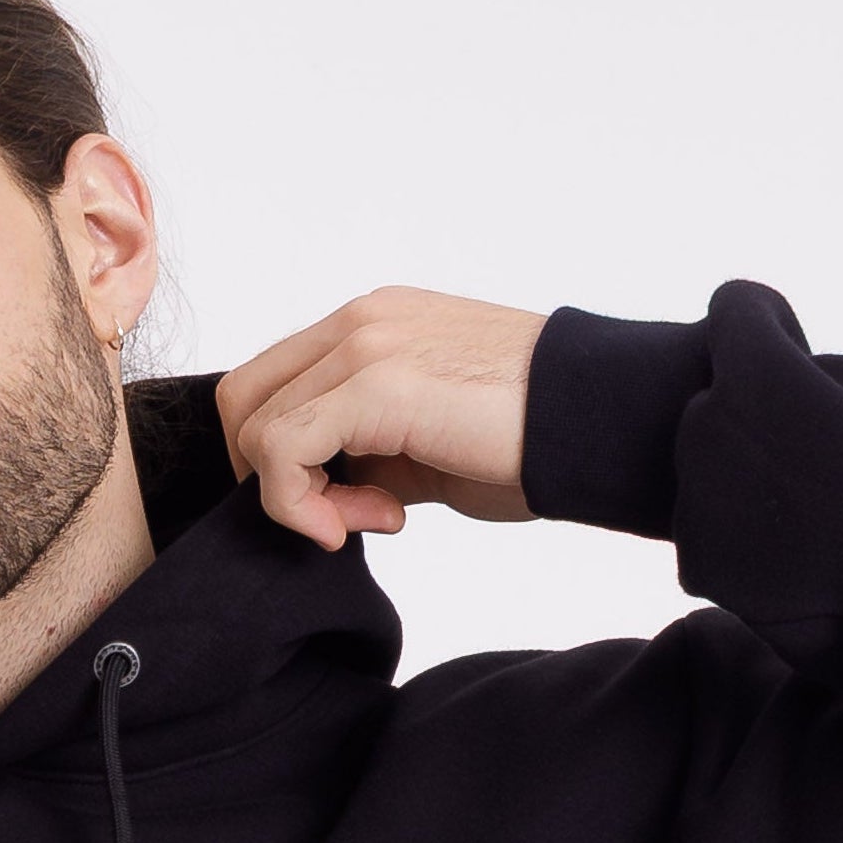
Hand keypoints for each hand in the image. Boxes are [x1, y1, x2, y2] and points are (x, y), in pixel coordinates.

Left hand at [216, 289, 549, 550]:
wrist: (597, 421)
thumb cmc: (531, 438)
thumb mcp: (428, 446)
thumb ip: (369, 455)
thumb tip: (327, 494)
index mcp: (373, 326)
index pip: (274, 386)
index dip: (285, 462)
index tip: (352, 505)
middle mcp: (360, 321)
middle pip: (245, 400)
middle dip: (274, 479)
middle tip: (344, 519)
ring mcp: (363, 344)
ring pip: (255, 425)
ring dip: (298, 498)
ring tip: (375, 518)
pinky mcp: (373, 383)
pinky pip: (280, 449)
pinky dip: (303, 505)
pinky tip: (375, 521)